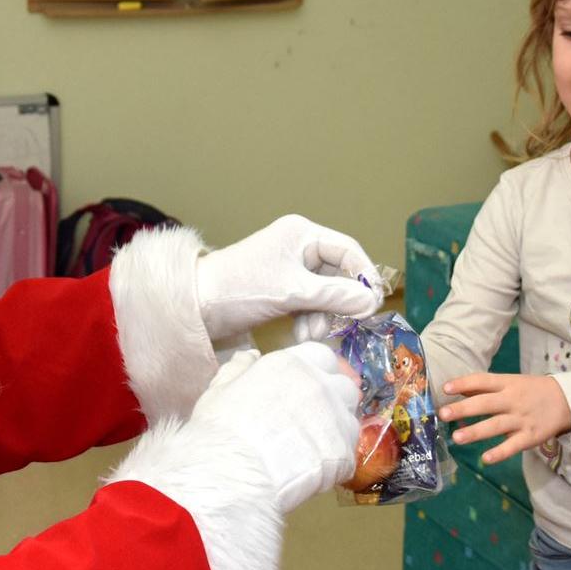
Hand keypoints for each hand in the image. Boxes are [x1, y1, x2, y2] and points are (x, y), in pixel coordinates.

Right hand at [188, 342, 360, 513]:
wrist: (231, 474)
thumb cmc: (219, 430)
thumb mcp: (219, 390)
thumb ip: (238, 369)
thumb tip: (250, 356)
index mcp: (290, 364)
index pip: (322, 356)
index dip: (317, 372)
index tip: (306, 389)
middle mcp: (319, 385)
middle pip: (345, 386)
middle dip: (335, 400)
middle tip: (313, 421)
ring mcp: (335, 419)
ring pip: (351, 421)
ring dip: (337, 432)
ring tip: (312, 451)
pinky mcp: (342, 454)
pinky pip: (349, 457)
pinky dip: (335, 465)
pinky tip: (312, 474)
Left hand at [195, 215, 381, 341]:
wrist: (197, 307)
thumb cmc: (240, 289)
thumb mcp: (293, 292)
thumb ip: (335, 296)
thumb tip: (372, 302)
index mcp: (301, 234)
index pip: (348, 250)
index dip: (364, 276)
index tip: (373, 305)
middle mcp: (298, 247)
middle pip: (338, 275)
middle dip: (338, 303)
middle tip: (342, 326)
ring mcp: (290, 269)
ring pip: (324, 293)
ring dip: (323, 316)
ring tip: (311, 334)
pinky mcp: (281, 289)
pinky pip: (309, 303)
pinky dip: (309, 319)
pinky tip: (301, 334)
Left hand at [438, 373, 570, 464]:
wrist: (567, 400)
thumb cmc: (531, 391)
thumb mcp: (510, 382)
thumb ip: (484, 387)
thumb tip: (455, 388)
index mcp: (507, 384)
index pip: (482, 381)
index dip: (464, 383)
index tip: (445, 388)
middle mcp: (513, 400)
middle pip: (486, 404)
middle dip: (463, 409)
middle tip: (442, 414)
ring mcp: (521, 419)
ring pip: (496, 426)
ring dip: (476, 432)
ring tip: (456, 438)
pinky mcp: (530, 437)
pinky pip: (513, 446)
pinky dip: (500, 453)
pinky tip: (485, 459)